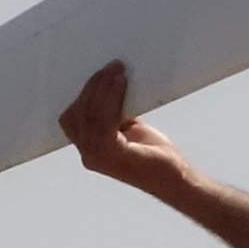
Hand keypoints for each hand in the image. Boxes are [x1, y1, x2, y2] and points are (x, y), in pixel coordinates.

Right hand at [60, 63, 182, 194]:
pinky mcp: (114, 155)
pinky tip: (121, 84)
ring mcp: (99, 157)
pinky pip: (104, 120)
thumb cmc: (154, 155)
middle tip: (111, 68)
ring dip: (103, 89)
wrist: (176, 179)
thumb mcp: (127, 130)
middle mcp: (89, 156)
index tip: (101, 73)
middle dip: (93, 87)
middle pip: (78, 114)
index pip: (72, 118)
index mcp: (90, 150)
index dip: (83, 93)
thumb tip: (109, 83)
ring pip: (90, 115)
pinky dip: (111, 97)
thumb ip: (113, 114)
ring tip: (118, 72)